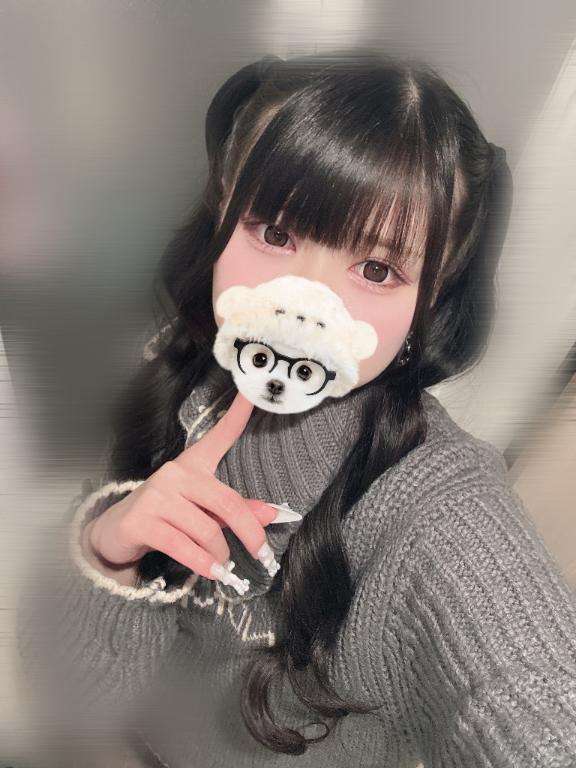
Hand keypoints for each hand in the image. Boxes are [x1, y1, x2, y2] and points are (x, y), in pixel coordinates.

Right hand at [86, 391, 278, 593]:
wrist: (117, 532)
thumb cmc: (167, 516)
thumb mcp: (203, 510)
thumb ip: (237, 511)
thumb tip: (271, 514)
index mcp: (193, 465)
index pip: (219, 436)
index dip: (236, 414)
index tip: (251, 394)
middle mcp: (175, 474)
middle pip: (226, 502)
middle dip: (249, 532)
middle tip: (262, 554)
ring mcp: (157, 496)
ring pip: (206, 530)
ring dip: (221, 554)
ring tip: (224, 567)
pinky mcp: (141, 520)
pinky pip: (181, 545)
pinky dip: (202, 563)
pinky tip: (212, 572)